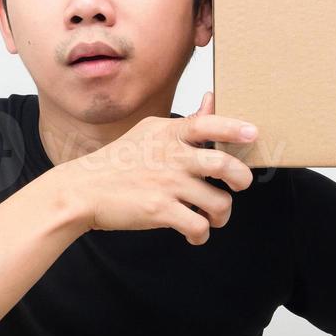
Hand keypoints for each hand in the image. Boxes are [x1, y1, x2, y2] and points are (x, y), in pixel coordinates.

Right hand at [59, 91, 257, 245]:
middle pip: (224, 165)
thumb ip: (184, 122)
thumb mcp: (149, 132)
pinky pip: (198, 226)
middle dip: (241, 179)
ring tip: (213, 216)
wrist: (82, 191)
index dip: (235, 128)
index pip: (208, 124)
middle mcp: (171, 156)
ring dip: (222, 214)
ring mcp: (166, 183)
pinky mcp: (160, 210)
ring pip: (218, 202)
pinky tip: (194, 233)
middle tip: (238, 185)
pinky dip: (201, 234)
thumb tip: (212, 101)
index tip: (253, 134)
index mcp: (168, 133)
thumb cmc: (117, 162)